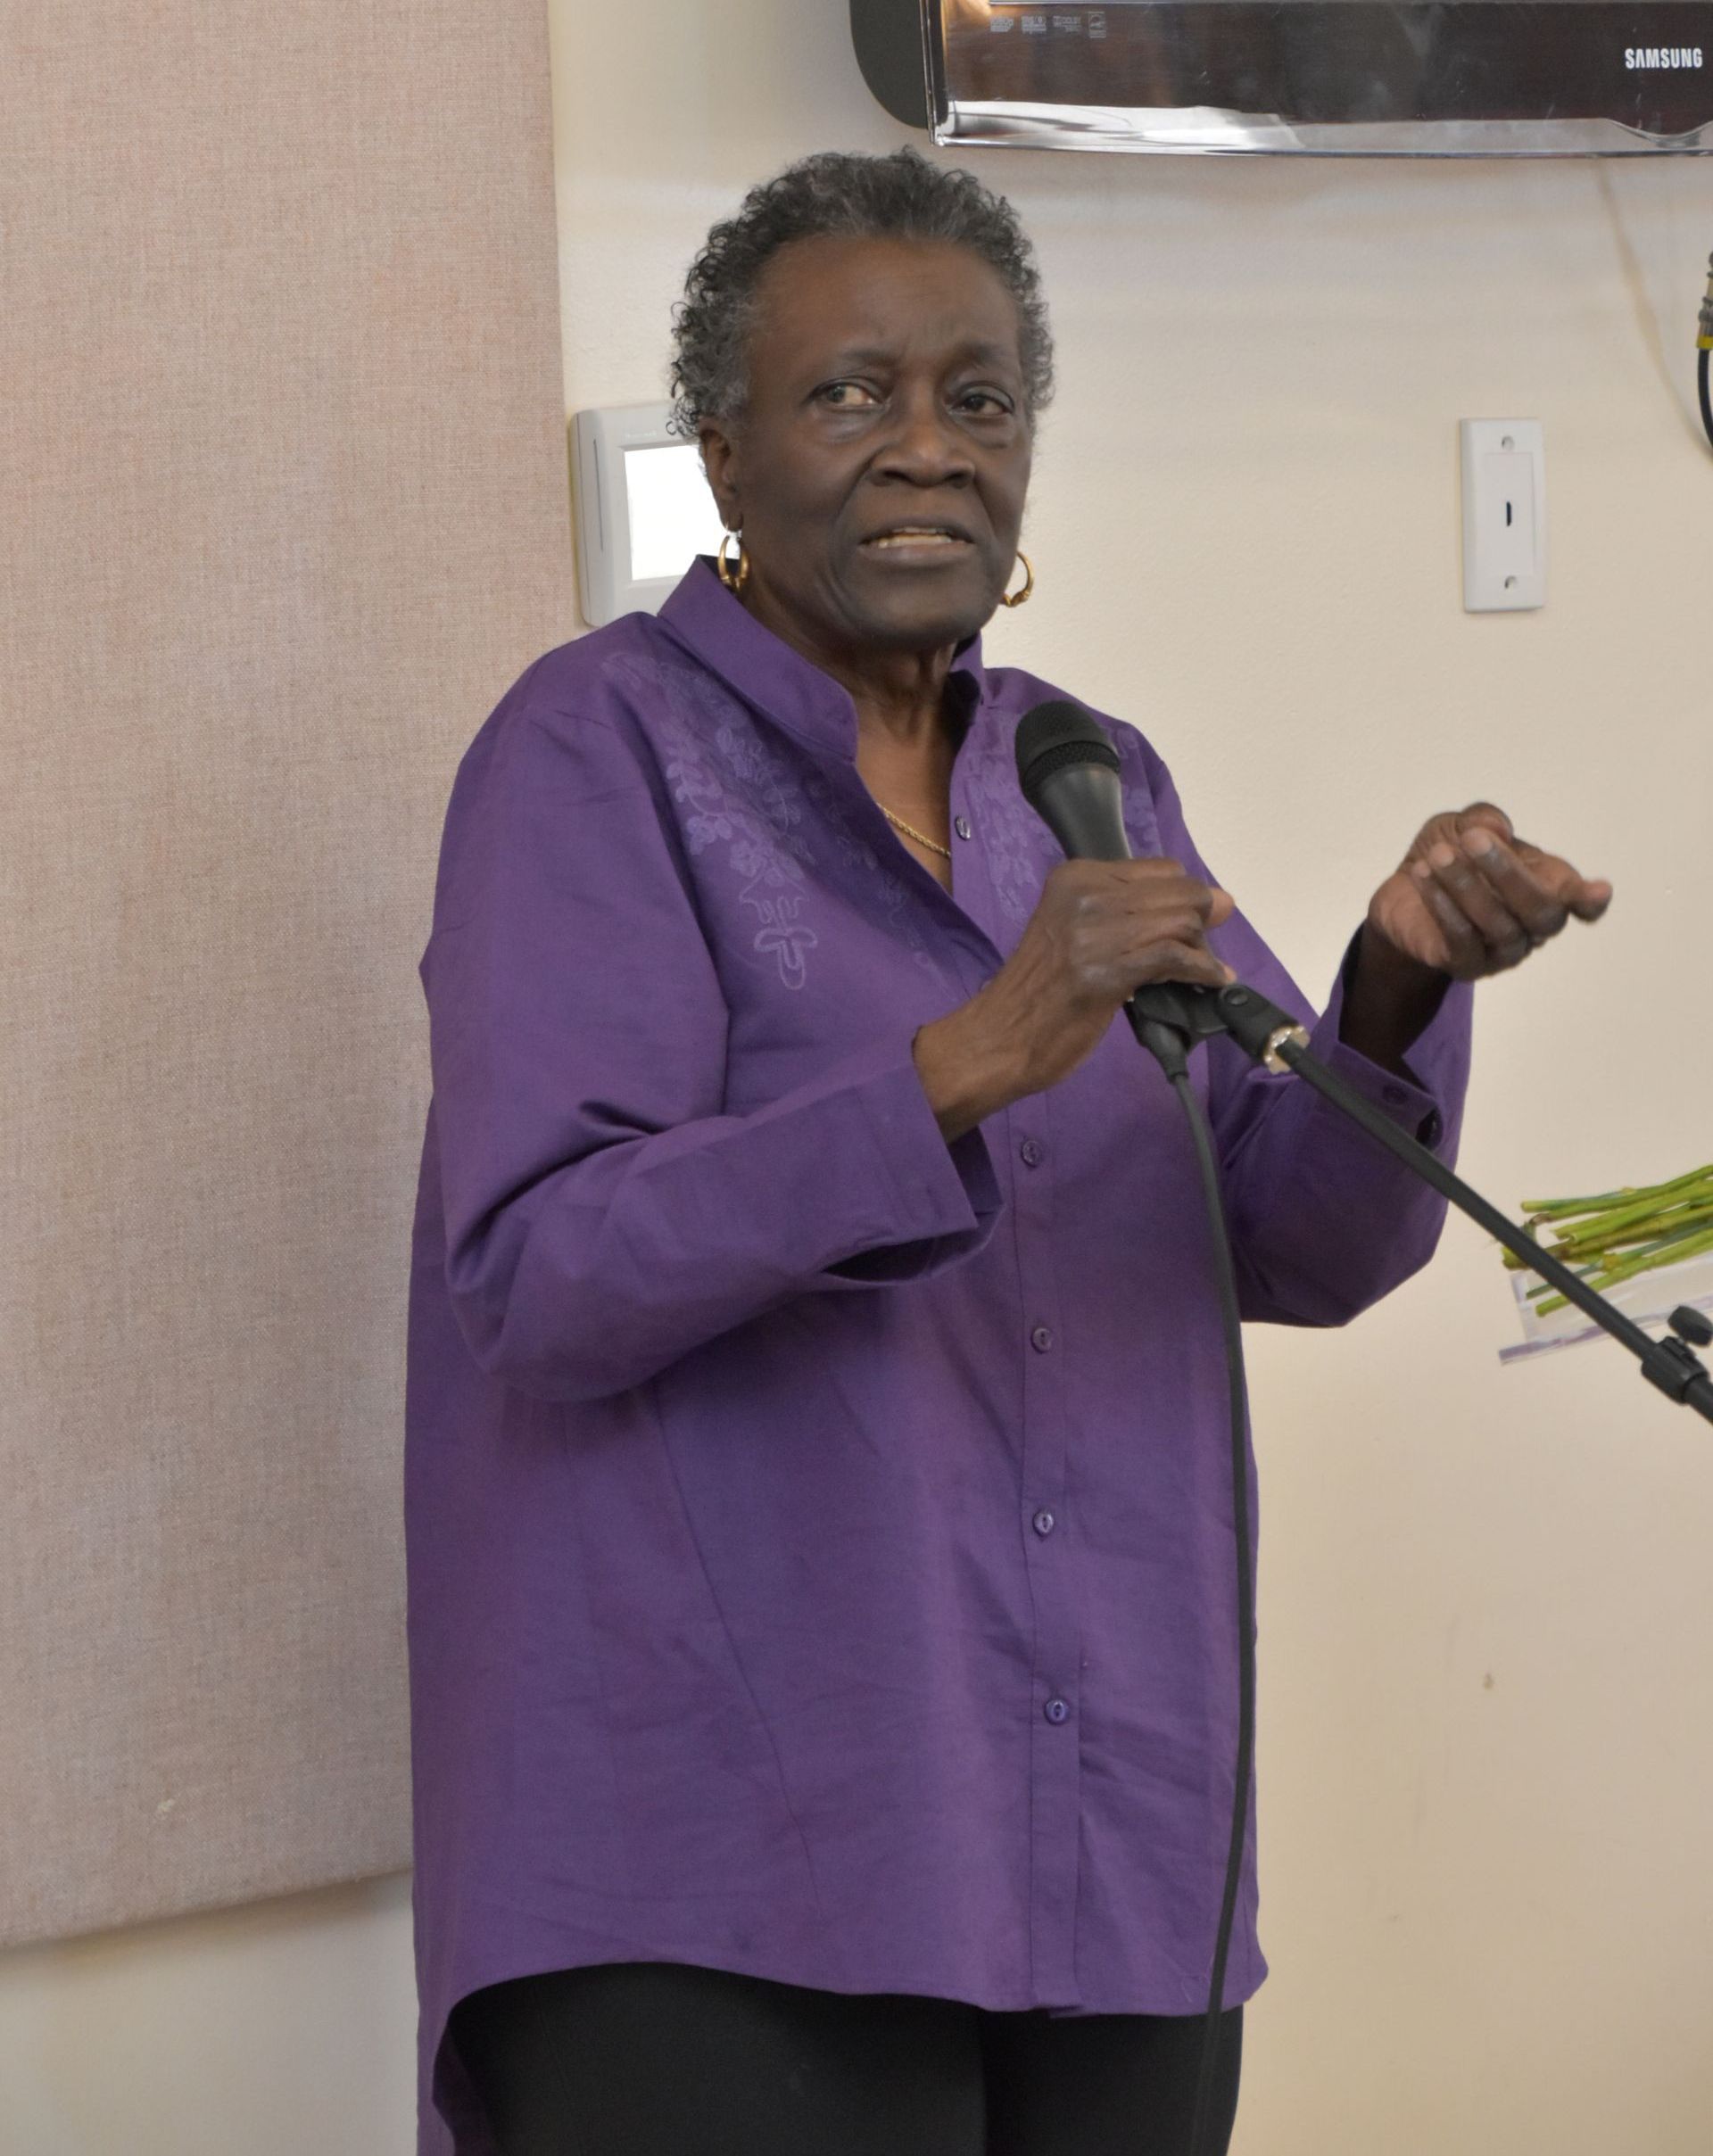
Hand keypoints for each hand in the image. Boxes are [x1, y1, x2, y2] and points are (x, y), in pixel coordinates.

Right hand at [914, 857, 1236, 1138]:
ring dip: (1204, 950)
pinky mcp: (1108, 970)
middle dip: (1201, 923)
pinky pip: (1176, 957)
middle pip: (1179, 892)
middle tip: (1203, 954)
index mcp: (1075, 877)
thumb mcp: (1075, 932)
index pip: (1161, 870)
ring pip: (1182, 922)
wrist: (999, 1037)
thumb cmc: (1038, 992)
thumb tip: (1213, 902)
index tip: (1191, 928)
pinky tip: (1211, 983)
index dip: (1185, 898)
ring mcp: (1095, 930)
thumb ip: (1127, 915)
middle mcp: (1085, 893)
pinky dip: (1203, 970)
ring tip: (1205, 973)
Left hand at [1365, 804, 1611, 983]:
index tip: (1599, 890)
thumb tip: (1496, 827)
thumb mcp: (1463, 826)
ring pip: (1497, 924)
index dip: (1591, 900)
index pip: (1579, 902)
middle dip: (1509, 873)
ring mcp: (1503, 952)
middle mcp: (1533, 926)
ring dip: (1465, 884)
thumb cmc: (1451, 855)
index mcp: (1548, 887)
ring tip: (1438, 854)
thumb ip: (1483, 820)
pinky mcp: (1466, 965)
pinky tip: (1421, 875)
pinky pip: (1460, 940)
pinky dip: (1442, 905)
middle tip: (1474, 839)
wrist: (1404, 894)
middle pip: (1541, 912)